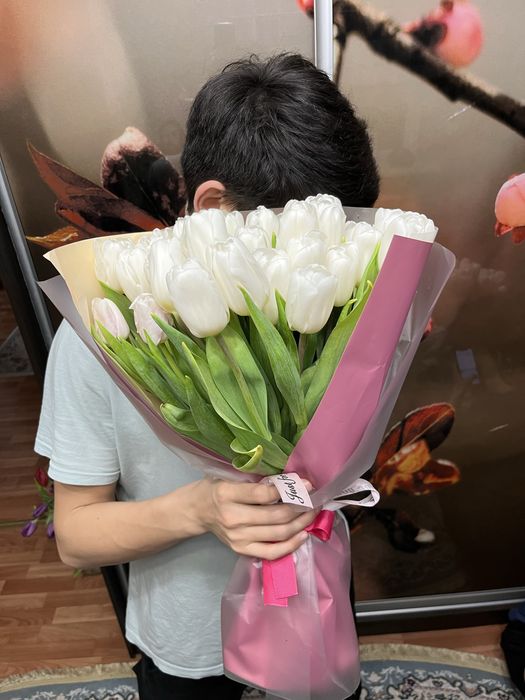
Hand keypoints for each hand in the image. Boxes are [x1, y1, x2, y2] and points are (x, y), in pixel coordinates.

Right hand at [194, 477, 317, 559]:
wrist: (196, 512)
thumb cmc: (214, 489)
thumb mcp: (229, 476)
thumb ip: (254, 480)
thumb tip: (289, 482)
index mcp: (227, 494)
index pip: (264, 494)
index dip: (290, 490)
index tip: (307, 484)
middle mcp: (233, 518)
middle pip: (276, 516)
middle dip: (301, 508)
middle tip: (315, 500)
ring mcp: (238, 538)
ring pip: (278, 534)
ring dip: (301, 524)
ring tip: (313, 514)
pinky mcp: (241, 550)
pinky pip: (271, 553)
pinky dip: (290, 546)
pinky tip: (302, 535)